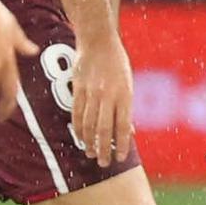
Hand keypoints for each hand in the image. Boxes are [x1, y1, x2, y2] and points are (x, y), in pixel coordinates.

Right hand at [71, 31, 134, 165]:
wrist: (98, 41)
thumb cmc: (117, 64)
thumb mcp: (129, 84)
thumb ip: (127, 109)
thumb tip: (128, 132)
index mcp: (124, 95)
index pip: (122, 127)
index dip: (121, 145)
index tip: (120, 158)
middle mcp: (108, 95)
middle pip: (104, 129)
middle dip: (104, 149)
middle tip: (104, 163)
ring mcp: (91, 92)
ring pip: (88, 124)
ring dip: (89, 142)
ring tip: (91, 154)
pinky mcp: (78, 89)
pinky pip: (76, 113)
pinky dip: (78, 128)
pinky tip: (80, 138)